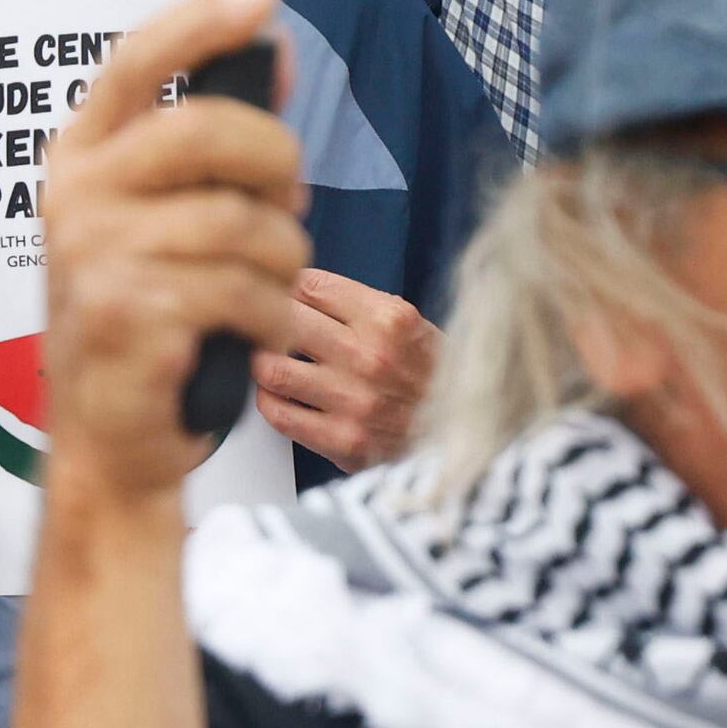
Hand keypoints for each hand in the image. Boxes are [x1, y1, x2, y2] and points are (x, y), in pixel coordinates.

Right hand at [38, 0, 313, 511]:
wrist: (108, 441)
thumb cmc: (146, 324)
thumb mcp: (164, 220)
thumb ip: (210, 145)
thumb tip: (271, 56)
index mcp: (80, 159)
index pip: (133, 61)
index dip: (200, 21)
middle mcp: (76, 197)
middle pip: (207, 130)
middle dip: (278, 166)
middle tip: (290, 207)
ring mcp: (96, 255)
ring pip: (242, 221)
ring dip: (283, 261)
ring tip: (266, 291)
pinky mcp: (129, 315)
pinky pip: (244, 290)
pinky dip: (269, 316)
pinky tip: (250, 333)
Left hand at [257, 270, 436, 470]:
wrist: (465, 434)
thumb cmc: (434, 376)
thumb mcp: (410, 324)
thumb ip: (358, 305)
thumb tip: (297, 290)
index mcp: (389, 319)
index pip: (309, 286)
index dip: (286, 288)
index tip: (279, 295)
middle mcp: (371, 357)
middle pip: (282, 320)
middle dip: (265, 320)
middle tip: (262, 326)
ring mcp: (355, 401)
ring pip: (270, 367)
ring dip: (261, 362)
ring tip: (268, 361)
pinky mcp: (344, 441)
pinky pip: (279, 414)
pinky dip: (268, 401)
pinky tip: (278, 395)